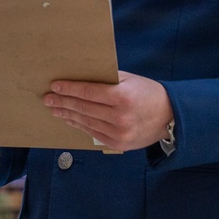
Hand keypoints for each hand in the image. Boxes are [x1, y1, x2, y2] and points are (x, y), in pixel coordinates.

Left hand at [43, 70, 173, 151]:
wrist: (170, 117)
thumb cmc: (147, 92)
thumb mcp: (129, 79)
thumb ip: (106, 79)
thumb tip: (80, 76)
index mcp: (122, 97)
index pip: (88, 92)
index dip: (69, 89)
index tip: (55, 86)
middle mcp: (119, 117)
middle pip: (83, 108)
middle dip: (62, 102)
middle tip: (47, 98)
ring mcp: (118, 133)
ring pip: (85, 122)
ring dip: (67, 114)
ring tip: (54, 108)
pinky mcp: (118, 143)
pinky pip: (92, 133)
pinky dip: (78, 125)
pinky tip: (69, 119)